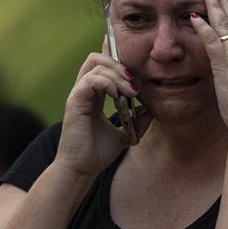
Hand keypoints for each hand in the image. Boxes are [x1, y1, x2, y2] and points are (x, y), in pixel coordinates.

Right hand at [54, 40, 140, 177]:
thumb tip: (153, 111)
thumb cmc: (97, 153)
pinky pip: (90, 81)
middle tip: (134, 82)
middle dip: (119, 64)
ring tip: (131, 92)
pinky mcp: (74, 103)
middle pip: (97, 58)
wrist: (82, 170)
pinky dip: (107, 83)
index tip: (137, 78)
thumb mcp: (125, 134)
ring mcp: (77, 95)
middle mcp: (84, 91)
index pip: (102, 65)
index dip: (119, 64)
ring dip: (117, 75)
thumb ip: (137, 120)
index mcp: (94, 95)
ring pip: (95, 65)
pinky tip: (119, 96)